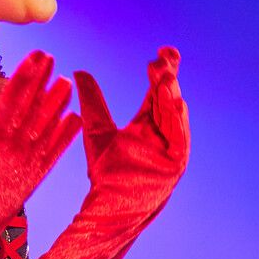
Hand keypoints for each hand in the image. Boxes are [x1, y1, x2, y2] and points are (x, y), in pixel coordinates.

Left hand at [72, 47, 188, 199]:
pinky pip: (180, 138)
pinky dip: (178, 120)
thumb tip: (79, 71)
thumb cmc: (105, 174)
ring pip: (174, 115)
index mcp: (148, 124)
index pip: (156, 92)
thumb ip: (92, 102)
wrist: (107, 206)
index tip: (160, 53)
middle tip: (165, 57)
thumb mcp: (96, 130)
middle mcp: (162, 133)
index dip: (160, 73)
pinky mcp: (175, 164)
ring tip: (165, 76)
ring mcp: (171, 149)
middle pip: (168, 99)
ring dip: (172, 95)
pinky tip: (176, 101)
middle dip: (169, 78)